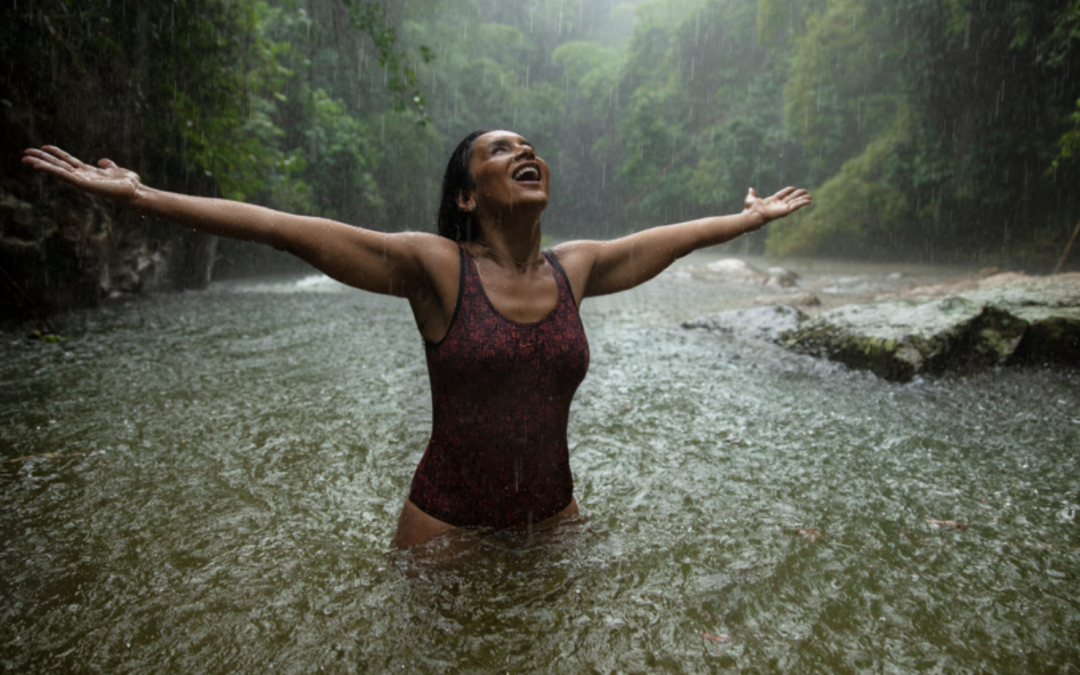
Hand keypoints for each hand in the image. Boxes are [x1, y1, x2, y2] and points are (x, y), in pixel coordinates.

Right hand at [22, 146, 141, 205]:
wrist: (135, 192)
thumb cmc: (127, 184)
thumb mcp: (115, 169)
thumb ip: (108, 165)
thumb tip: (103, 160)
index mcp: (88, 172)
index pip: (68, 161)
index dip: (56, 154)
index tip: (43, 146)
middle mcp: (82, 176)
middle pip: (58, 165)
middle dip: (42, 159)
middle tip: (24, 153)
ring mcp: (82, 181)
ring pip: (57, 171)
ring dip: (41, 165)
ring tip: (25, 159)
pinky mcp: (83, 185)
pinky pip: (64, 176)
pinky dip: (52, 171)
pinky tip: (40, 166)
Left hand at [744, 186, 811, 223]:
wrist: (753, 215)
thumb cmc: (750, 209)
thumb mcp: (751, 199)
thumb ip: (752, 194)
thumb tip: (750, 189)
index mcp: (772, 201)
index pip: (782, 194)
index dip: (788, 191)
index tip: (793, 188)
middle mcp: (778, 205)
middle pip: (791, 198)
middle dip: (798, 195)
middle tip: (805, 191)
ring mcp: (782, 208)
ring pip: (795, 202)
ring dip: (803, 199)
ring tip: (810, 196)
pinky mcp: (786, 211)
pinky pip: (796, 206)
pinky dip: (802, 203)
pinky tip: (809, 201)